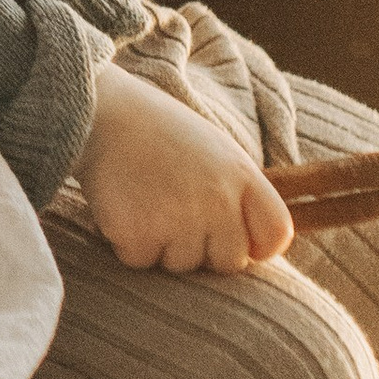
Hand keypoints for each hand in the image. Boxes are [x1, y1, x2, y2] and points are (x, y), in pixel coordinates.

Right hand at [78, 64, 294, 272]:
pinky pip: (142, 262)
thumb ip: (239, 194)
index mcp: (241, 174)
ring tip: (146, 201)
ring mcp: (178, 218)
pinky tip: (123, 207)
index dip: (257, 245)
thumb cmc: (159, 133)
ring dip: (162, 246)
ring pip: (183, 266)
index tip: (233, 238)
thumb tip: (254, 250)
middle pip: (229, 262)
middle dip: (204, 249)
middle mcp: (217, 199)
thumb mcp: (216, 150)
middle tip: (174, 212)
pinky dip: (128, 244)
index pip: (276, 234)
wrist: (102, 111)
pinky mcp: (138, 233)